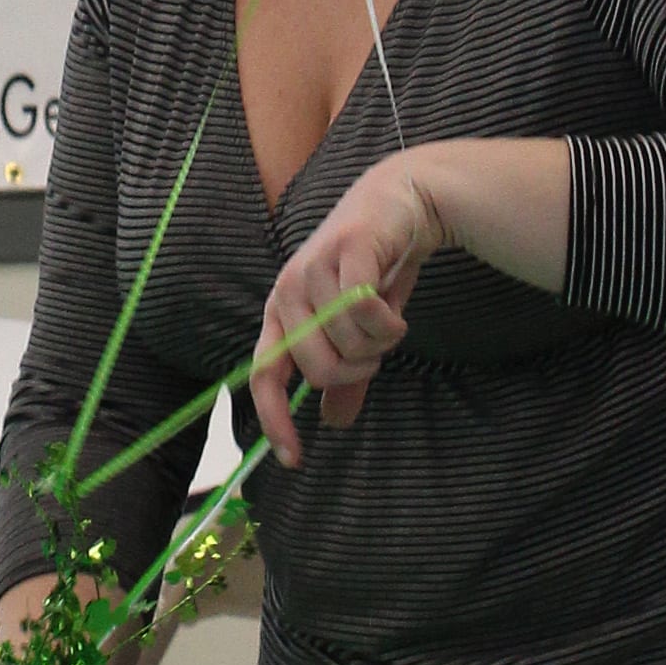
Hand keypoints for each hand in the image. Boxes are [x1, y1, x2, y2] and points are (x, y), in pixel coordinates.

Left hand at [250, 156, 446, 467]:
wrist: (400, 205)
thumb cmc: (374, 269)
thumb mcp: (355, 329)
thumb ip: (345, 377)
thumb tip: (334, 423)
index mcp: (281, 313)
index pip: (264, 375)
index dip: (274, 420)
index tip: (295, 459)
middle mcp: (288, 292)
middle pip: (318, 370)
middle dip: (358, 370)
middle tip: (376, 350)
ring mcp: (313, 269)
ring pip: (348, 344)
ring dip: (381, 343)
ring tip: (387, 317)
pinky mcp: (345, 251)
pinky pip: (366, 313)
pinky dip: (390, 323)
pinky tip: (395, 308)